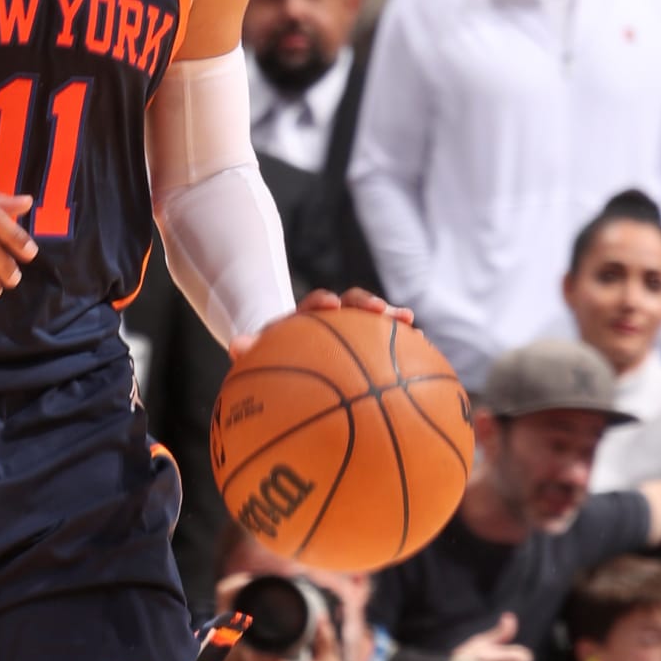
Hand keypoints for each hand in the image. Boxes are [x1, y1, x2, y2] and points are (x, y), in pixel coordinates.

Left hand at [231, 286, 412, 362]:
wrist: (283, 355)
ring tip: (411, 323)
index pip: (313, 304)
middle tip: (380, 309)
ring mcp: (350, 328)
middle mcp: (330, 319)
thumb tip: (237, 345)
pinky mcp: (365, 341)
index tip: (332, 304)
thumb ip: (251, 349)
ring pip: (373, 319)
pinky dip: (402, 341)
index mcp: (304, 318)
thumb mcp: (258, 354)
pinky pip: (386, 339)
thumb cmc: (271, 358)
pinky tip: (423, 346)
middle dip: (366, 303)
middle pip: (351, 304)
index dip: (322, 302)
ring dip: (390, 318)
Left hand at [240, 597, 353, 660]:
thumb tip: (320, 616)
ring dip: (250, 649)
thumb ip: (324, 639)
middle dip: (249, 642)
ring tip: (253, 630)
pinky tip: (257, 645)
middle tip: (251, 621)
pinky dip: (254, 658)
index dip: (256, 640)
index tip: (256, 623)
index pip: (261, 657)